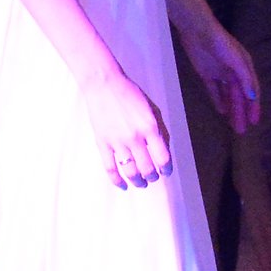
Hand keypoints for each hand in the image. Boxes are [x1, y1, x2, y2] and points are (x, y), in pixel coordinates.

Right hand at [84, 68, 172, 189]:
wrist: (104, 85)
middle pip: (148, 168)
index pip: (163, 158)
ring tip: (141, 183)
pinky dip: (117, 181)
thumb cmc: (130, 94)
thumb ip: (161, 130)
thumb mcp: (153, 109)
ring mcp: (118, 142)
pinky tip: (123, 186)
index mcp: (150, 128)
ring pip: (130, 172)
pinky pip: (110, 168)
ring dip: (138, 181)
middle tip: (153, 177)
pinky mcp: (103, 144)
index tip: (166, 172)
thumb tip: (164, 151)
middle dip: (153, 176)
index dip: (167, 169)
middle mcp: (135, 137)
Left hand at [179, 16, 260, 135]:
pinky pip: (215, 91)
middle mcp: (235, 72)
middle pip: (240, 97)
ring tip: (233, 125)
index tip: (255, 122)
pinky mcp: (207, 74)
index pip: (252, 92)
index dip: (254, 107)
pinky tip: (221, 111)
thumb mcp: (237, 60)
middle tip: (241, 130)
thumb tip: (253, 97)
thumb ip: (245, 79)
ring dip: (231, 109)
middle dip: (242, 113)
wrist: (198, 31)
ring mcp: (221, 73)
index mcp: (245, 68)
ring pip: (228, 96)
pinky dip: (218, 101)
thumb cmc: (221, 44)